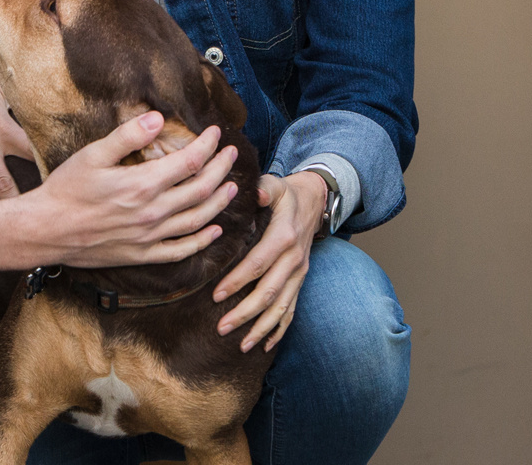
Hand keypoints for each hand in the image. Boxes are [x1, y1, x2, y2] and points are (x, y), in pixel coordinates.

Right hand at [26, 111, 237, 267]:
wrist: (45, 231)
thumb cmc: (65, 190)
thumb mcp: (92, 155)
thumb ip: (127, 136)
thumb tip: (158, 118)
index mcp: (142, 184)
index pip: (190, 161)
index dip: (208, 145)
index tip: (216, 133)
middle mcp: (153, 212)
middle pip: (202, 189)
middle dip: (222, 169)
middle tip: (231, 154)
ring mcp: (150, 236)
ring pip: (198, 219)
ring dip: (220, 202)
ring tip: (231, 187)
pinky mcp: (142, 254)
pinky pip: (181, 250)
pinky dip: (202, 241)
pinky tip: (213, 230)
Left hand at [210, 170, 326, 352]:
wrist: (315, 201)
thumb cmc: (286, 194)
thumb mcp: (275, 185)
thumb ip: (264, 189)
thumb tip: (256, 195)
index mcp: (283, 237)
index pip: (258, 264)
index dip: (238, 281)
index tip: (216, 296)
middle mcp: (294, 259)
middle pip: (269, 292)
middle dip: (246, 313)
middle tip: (222, 328)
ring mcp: (299, 273)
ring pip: (282, 306)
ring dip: (262, 327)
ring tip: (242, 345)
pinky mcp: (301, 281)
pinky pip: (292, 309)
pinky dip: (280, 329)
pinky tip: (266, 345)